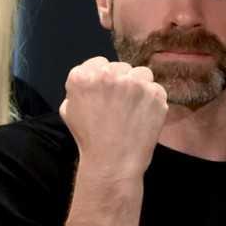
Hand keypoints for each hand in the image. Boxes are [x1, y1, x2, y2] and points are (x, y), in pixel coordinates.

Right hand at [60, 57, 166, 180]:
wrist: (112, 162)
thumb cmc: (88, 138)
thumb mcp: (69, 110)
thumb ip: (79, 88)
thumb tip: (91, 78)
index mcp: (83, 76)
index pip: (98, 63)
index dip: (103, 78)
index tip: (106, 92)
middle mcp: (109, 74)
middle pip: (121, 67)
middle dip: (121, 81)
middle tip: (119, 103)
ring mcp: (135, 83)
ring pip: (141, 74)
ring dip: (139, 86)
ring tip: (133, 108)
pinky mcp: (155, 93)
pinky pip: (156, 89)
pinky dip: (152, 100)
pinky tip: (143, 115)